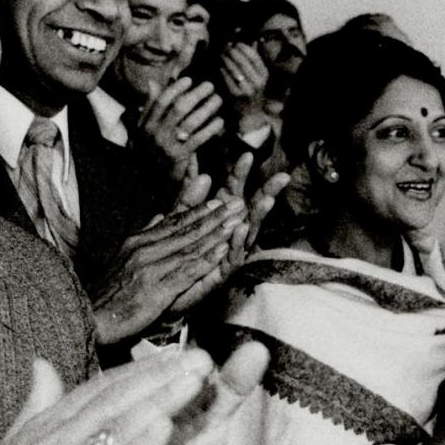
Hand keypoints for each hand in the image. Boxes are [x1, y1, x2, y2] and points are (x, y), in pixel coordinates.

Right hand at [0, 350, 215, 444]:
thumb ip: (35, 405)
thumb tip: (42, 363)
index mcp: (46, 425)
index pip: (100, 388)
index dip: (140, 369)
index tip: (178, 352)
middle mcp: (54, 437)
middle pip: (114, 397)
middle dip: (160, 375)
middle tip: (203, 356)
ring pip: (115, 425)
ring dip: (158, 400)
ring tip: (195, 380)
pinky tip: (164, 432)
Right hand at [93, 199, 245, 343]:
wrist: (91, 319)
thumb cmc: (110, 293)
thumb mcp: (124, 258)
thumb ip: (145, 235)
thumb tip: (160, 214)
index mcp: (137, 241)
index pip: (173, 222)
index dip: (199, 211)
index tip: (220, 201)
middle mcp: (144, 250)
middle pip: (186, 230)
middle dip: (215, 217)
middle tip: (237, 204)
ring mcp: (149, 268)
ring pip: (189, 247)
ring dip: (216, 234)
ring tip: (237, 222)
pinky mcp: (155, 289)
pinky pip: (186, 272)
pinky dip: (206, 260)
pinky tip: (223, 251)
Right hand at [141, 77, 224, 176]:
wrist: (149, 184)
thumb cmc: (148, 153)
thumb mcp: (143, 130)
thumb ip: (149, 108)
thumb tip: (152, 83)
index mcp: (144, 125)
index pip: (161, 101)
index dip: (176, 88)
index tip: (189, 80)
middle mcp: (154, 134)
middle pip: (178, 108)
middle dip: (196, 94)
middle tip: (210, 86)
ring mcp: (166, 145)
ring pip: (191, 121)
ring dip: (207, 108)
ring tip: (217, 100)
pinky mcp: (179, 157)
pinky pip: (199, 138)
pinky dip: (211, 128)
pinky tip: (220, 122)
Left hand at [162, 159, 291, 317]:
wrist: (163, 290)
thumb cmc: (176, 256)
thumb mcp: (180, 222)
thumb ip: (188, 198)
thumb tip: (202, 173)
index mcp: (220, 218)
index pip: (233, 190)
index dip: (240, 173)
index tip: (246, 154)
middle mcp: (230, 234)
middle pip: (251, 209)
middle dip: (267, 193)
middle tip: (282, 177)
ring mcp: (229, 253)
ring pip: (249, 232)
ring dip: (258, 216)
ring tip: (267, 200)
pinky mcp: (223, 272)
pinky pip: (234, 255)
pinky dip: (238, 241)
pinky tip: (242, 227)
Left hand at [220, 42, 270, 131]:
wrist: (250, 114)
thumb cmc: (252, 91)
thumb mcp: (258, 76)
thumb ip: (255, 59)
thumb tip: (255, 40)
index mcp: (264, 75)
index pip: (253, 55)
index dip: (243, 47)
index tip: (236, 44)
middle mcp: (257, 82)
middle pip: (242, 59)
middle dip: (231, 51)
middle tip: (224, 47)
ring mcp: (246, 88)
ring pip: (233, 67)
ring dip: (224, 57)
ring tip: (220, 53)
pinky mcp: (235, 94)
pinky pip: (226, 76)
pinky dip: (220, 68)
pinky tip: (217, 64)